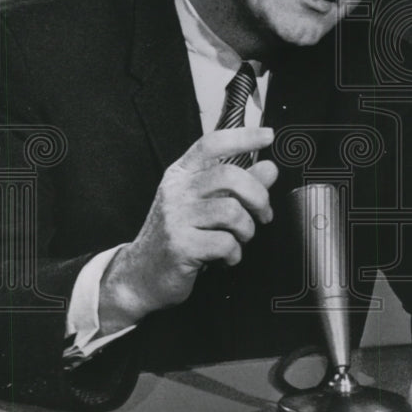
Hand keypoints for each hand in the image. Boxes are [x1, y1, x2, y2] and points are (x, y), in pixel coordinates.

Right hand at [98, 126, 278, 332]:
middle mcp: (177, 191)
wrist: (141, 275)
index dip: (242, 137)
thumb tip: (269, 168)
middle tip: (263, 214)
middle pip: (230, 176)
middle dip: (258, 196)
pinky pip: (225, 243)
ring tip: (239, 239)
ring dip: (247, 230)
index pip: (212, 144)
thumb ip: (239, 185)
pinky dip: (234, 254)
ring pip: (232, 211)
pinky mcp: (180, 245)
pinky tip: (225, 257)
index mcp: (181, 175)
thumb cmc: (178, 236)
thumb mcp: (206, 204)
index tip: (267, 136)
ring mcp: (176, 217)